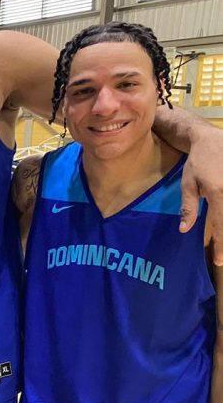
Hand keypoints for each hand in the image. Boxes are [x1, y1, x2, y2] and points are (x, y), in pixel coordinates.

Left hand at [179, 126, 222, 263]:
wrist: (212, 141)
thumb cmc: (197, 163)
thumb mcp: (188, 185)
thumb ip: (188, 208)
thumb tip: (184, 229)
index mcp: (218, 193)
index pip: (220, 225)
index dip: (220, 245)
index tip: (219, 260)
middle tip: (221, 258)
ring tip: (221, 246)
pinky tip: (221, 229)